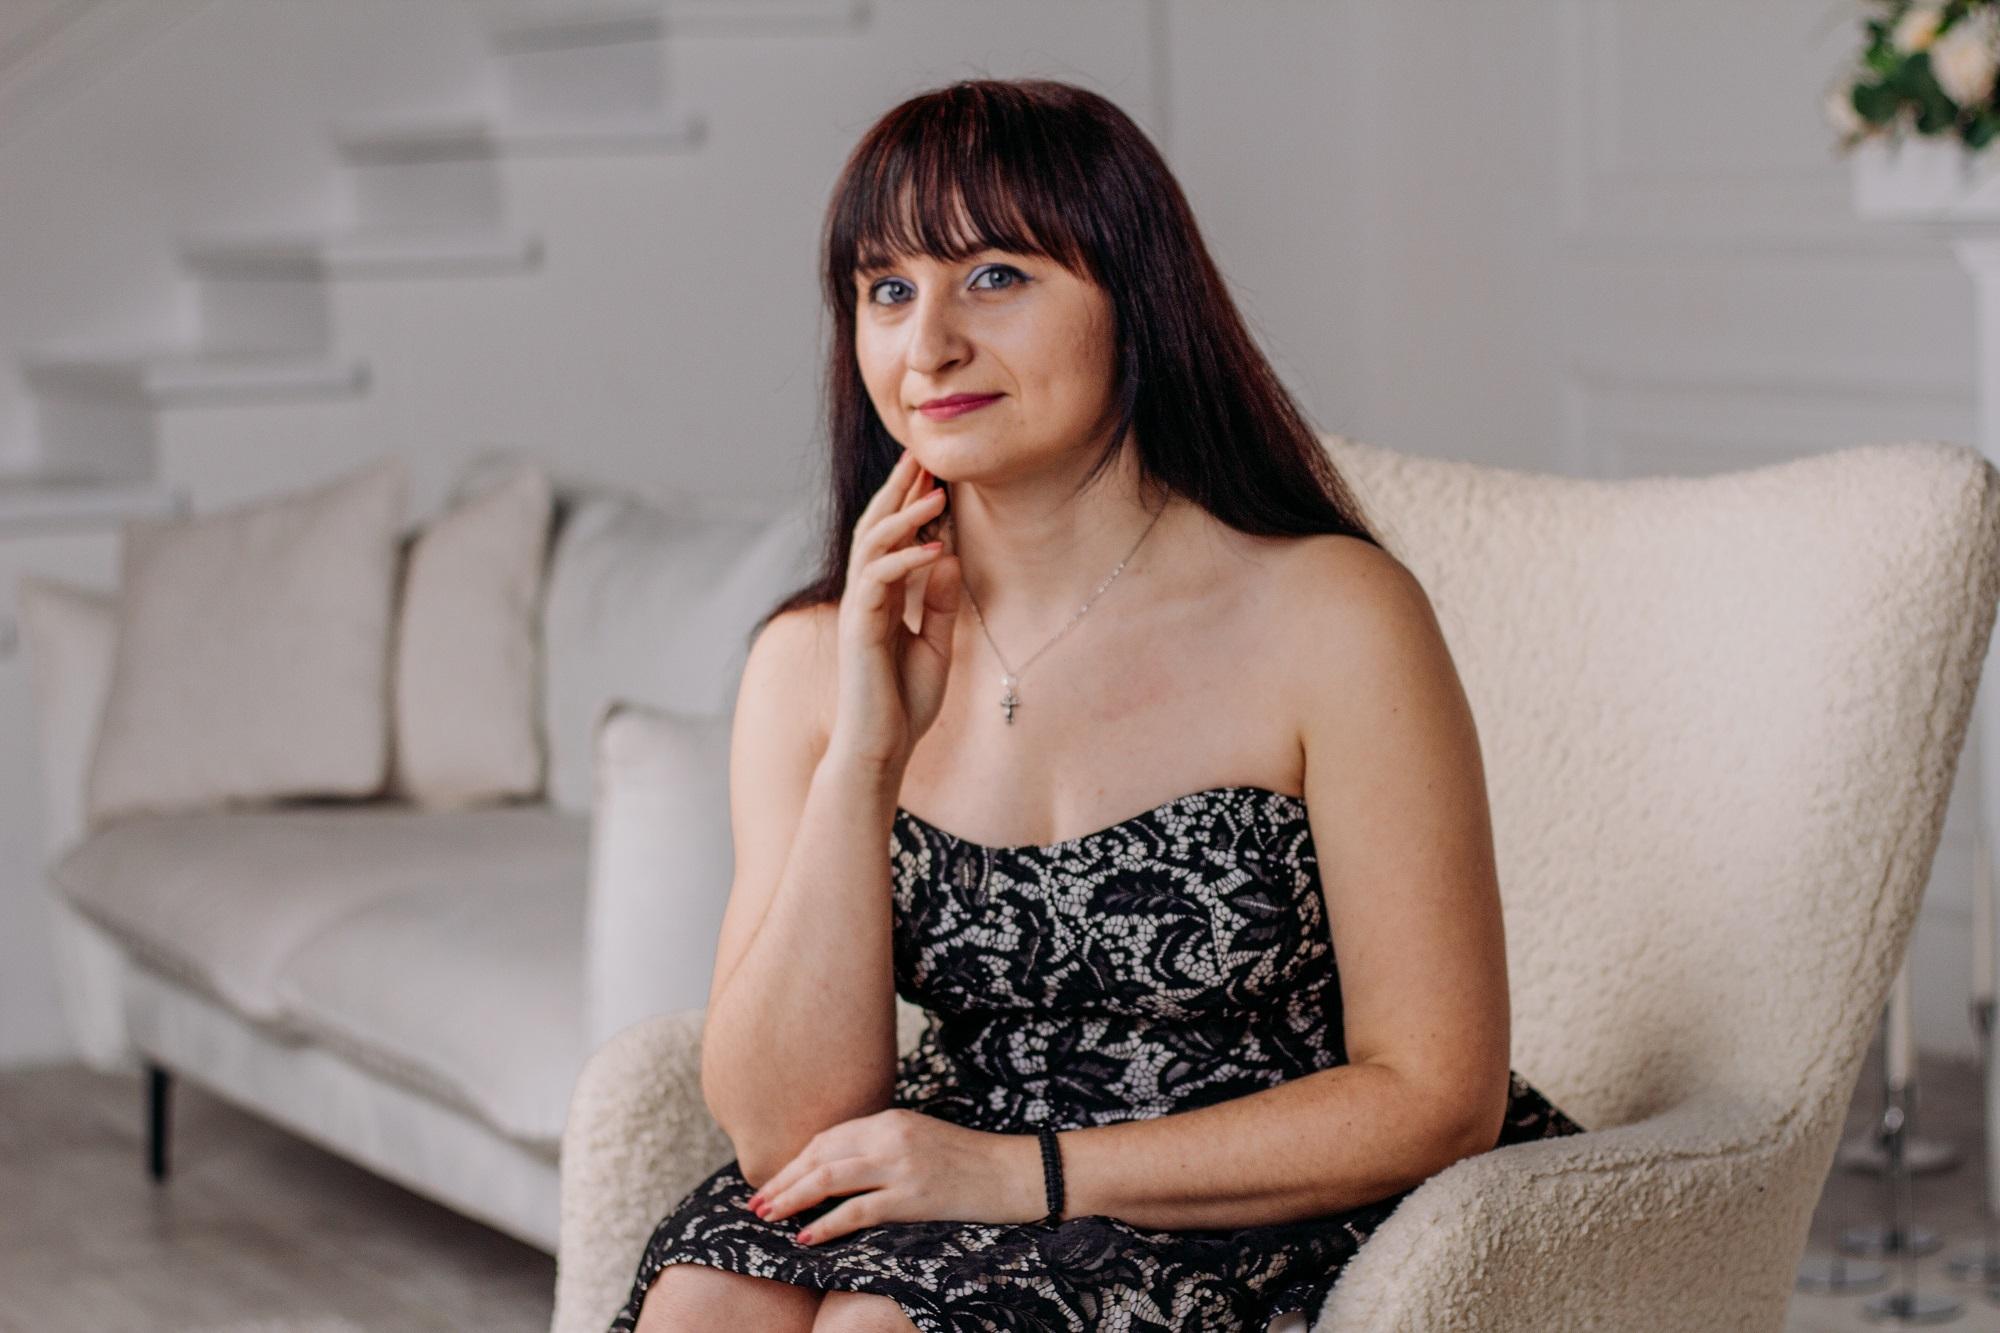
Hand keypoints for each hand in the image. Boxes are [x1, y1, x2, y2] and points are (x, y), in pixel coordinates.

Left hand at [744, 1108, 1044, 1245]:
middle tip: (756, 1203)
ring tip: (768, 1217)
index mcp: (891, 1119)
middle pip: (821, 1155)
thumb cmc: (970, 1162)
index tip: (774, 1182)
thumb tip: (838, 1170)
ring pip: (830, 1178)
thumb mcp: (921, 1140)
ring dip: (792, 1198)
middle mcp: (891, 1136)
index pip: (828, 1138)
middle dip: (783, 1180)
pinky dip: (826, 1224)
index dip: (796, 1161)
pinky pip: (858, 1210)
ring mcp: (902, 1166)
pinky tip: (806, 1237)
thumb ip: (882, 1147)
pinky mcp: (914, 1197)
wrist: (1016, 1173)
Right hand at [825, 447, 960, 771]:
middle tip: (922, 456)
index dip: (908, 503)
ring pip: (871, 547)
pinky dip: (904, 560)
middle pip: (875, 528)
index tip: (932, 471)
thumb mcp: (935, 646)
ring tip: (937, 493)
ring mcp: (858, 612)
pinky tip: (933, 546)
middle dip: (898, 491)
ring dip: (904, 516)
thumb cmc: (904, 706)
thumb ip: (939, 603)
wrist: (880, 750)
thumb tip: (947, 555)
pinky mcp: (858, 629)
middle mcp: (865, 598)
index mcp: (881, 599)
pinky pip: (877, 582)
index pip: (890, 538)